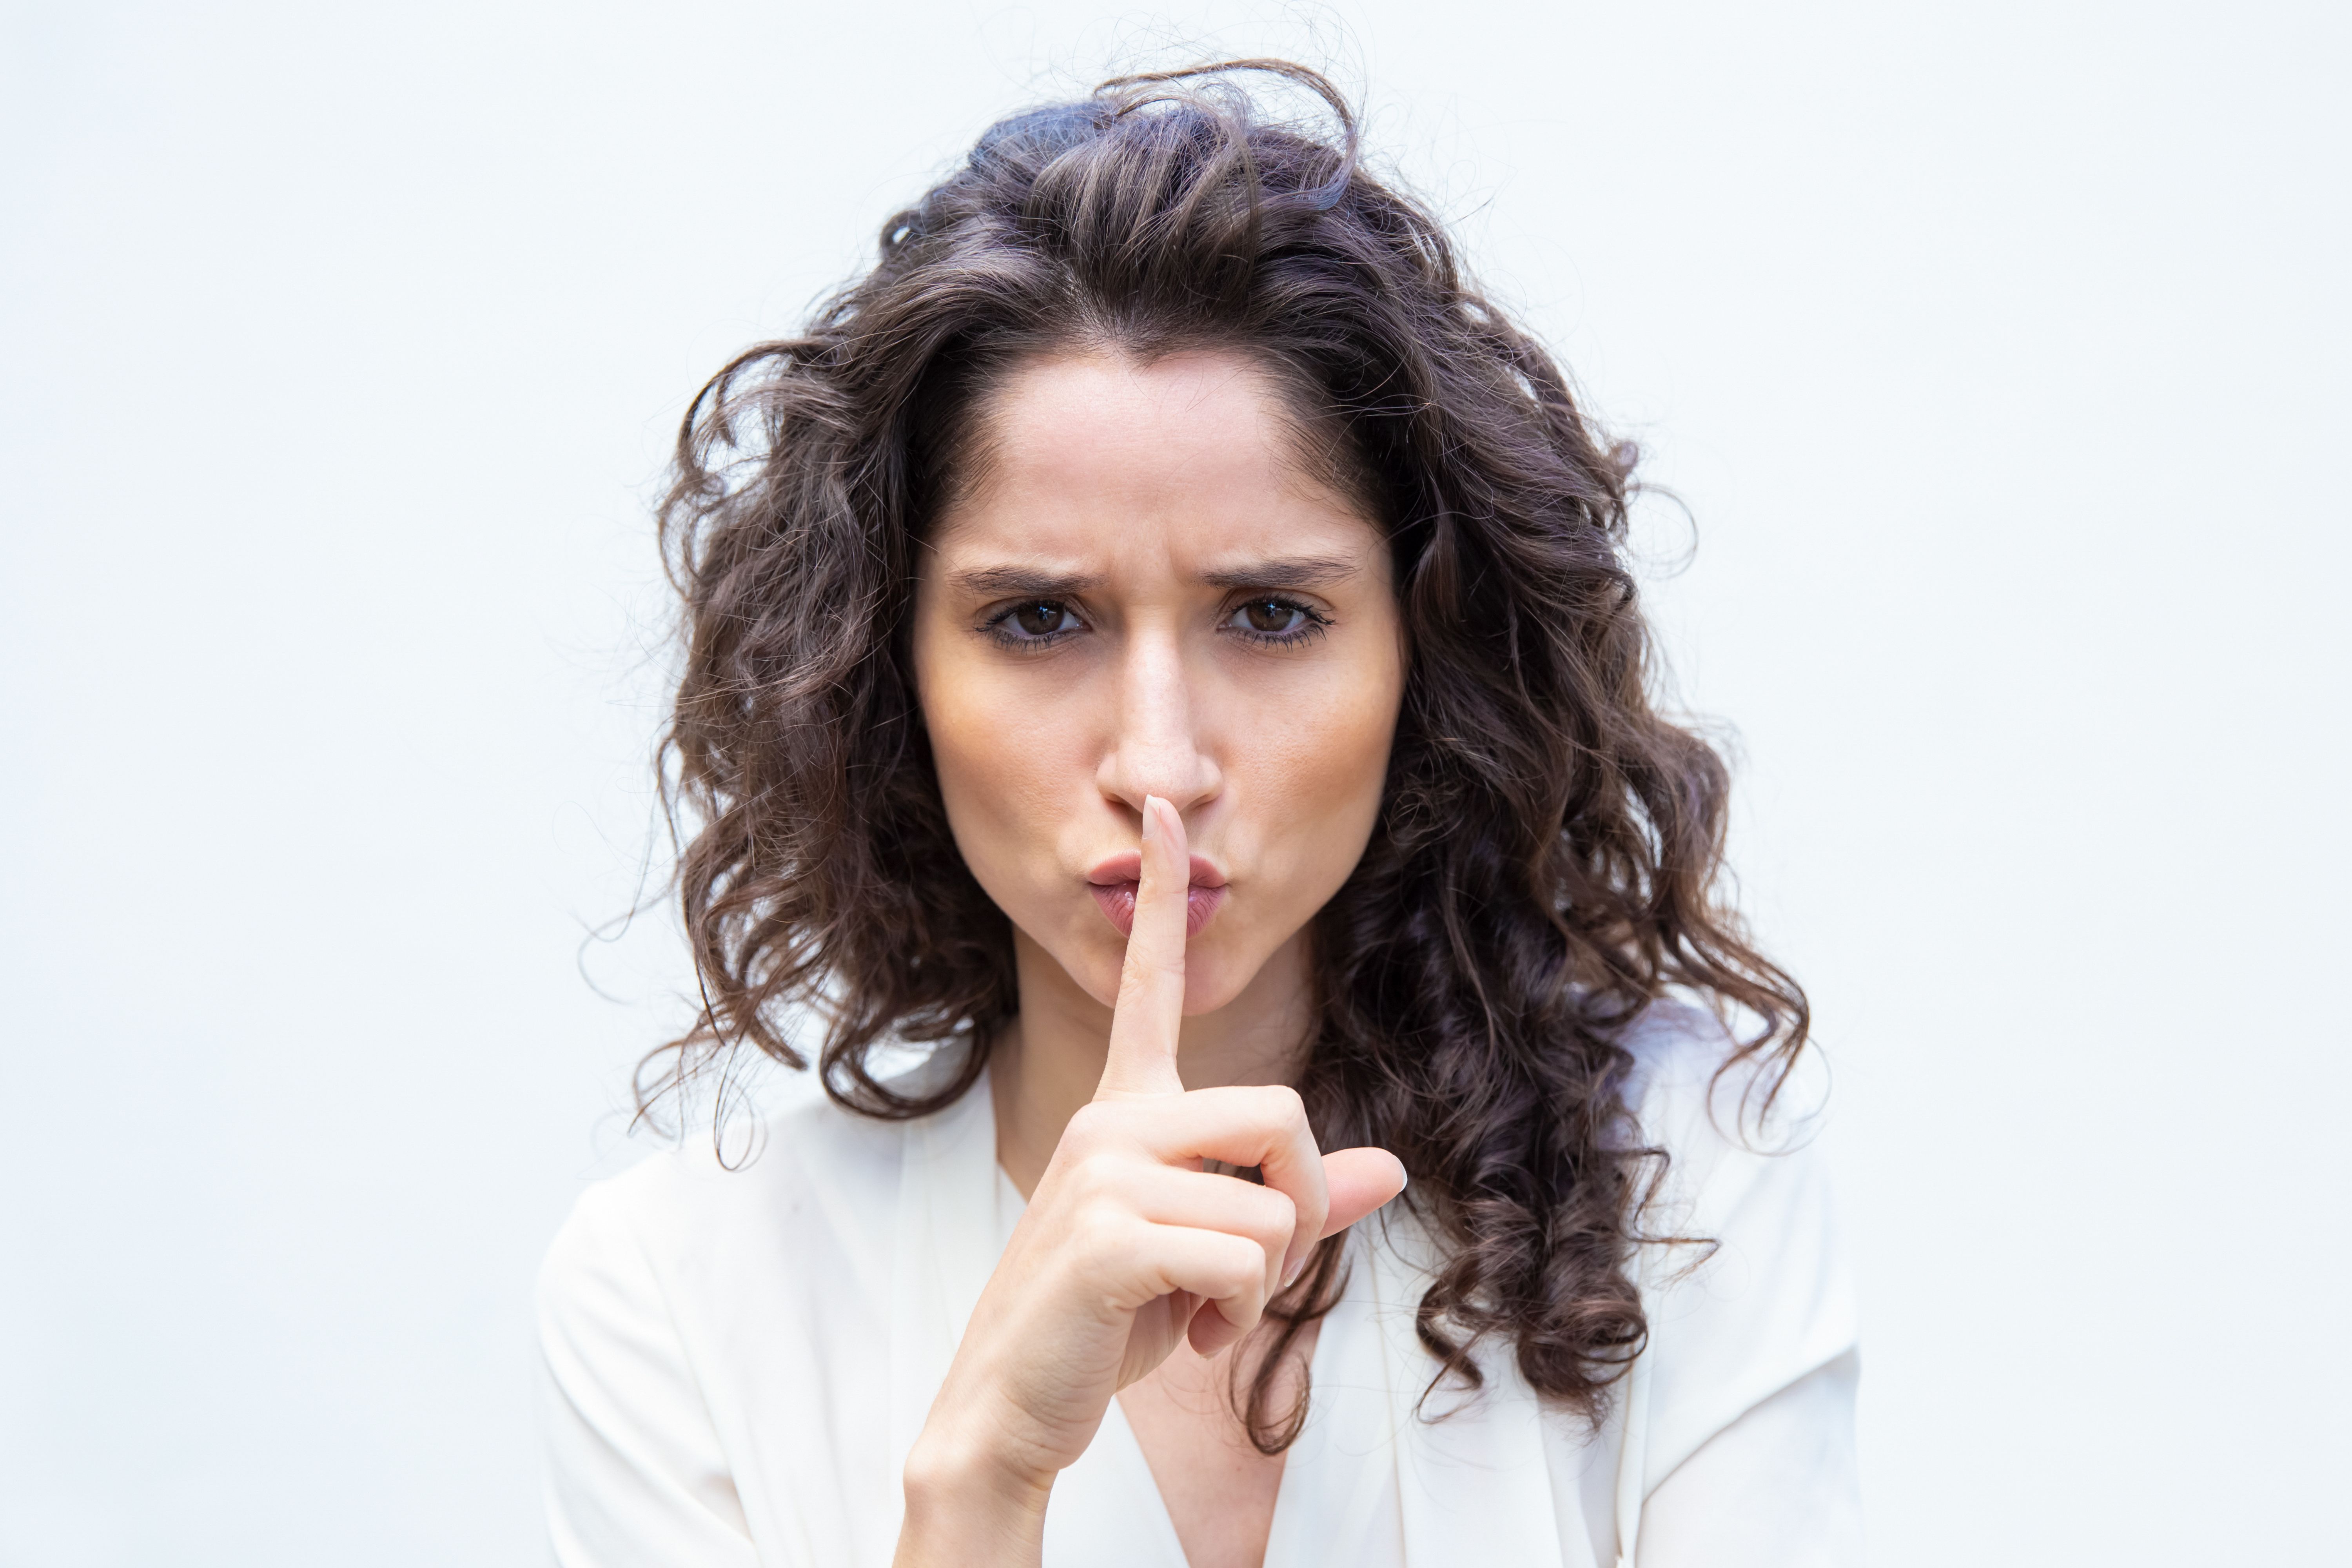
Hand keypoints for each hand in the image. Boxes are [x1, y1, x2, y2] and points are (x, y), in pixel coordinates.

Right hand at [894, 796, 1407, 1565]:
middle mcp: (1111, 1121)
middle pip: (1282, 1112)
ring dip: (1263, 1281)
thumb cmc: (1109, 1321)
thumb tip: (1392, 1168)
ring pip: (1273, 1203)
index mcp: (1127, 1111)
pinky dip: (1235, 1315)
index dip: (1164, 896)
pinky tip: (1184, 1338)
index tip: (1166, 808)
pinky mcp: (1107, 1235)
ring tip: (1199, 1313)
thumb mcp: (1209, 1256)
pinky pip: (1242, 1258)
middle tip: (1252, 1272)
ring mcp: (1103, 1172)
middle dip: (1302, 1205)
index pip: (1151, 983)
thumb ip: (1296, 1205)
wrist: (1014, 1406)